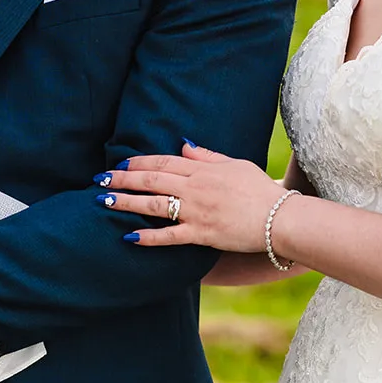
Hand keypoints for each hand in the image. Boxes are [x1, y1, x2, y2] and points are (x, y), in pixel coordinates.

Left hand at [100, 143, 284, 252]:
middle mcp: (195, 188)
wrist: (280, 218)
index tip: (120, 163)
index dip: (139, 162)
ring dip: (126, 202)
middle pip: (151, 180)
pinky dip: (147, 237)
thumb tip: (184, 145)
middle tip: (101, 179)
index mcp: (203, 170)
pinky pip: (169, 236)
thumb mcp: (236, 164)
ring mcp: (196, 211)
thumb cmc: (261, 190)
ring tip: (104, 201)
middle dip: (123, 178)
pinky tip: (128, 236)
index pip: (163, 162)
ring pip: (153, 204)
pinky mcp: (201, 234)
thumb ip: (208, 156)